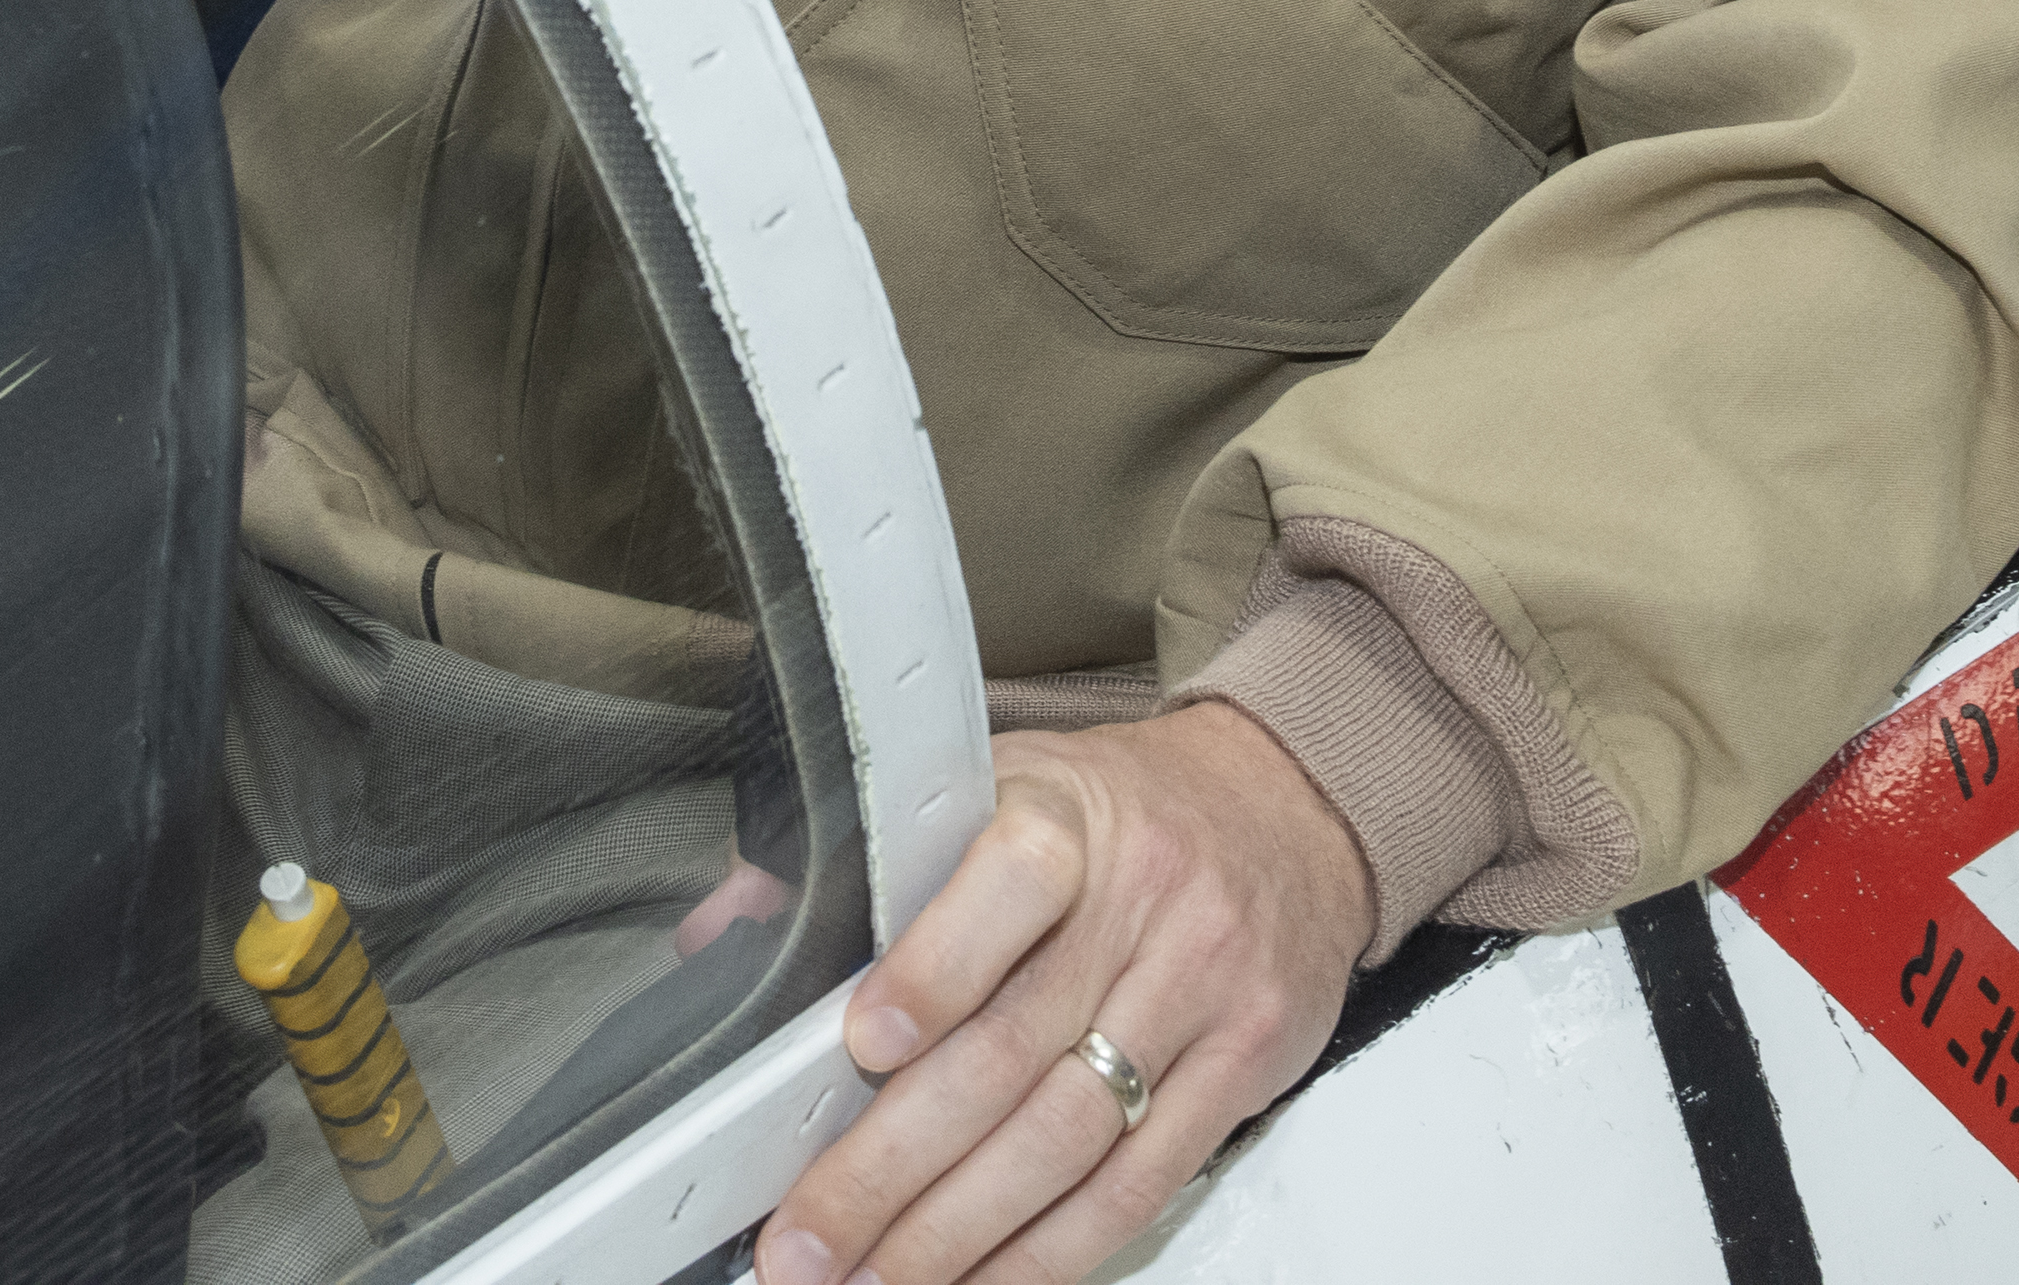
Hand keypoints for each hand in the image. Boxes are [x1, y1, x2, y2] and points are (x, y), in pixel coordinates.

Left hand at [754, 702, 1374, 1284]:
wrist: (1292, 809)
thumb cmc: (1120, 810)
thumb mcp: (1000, 783)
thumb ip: (864, 857)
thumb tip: (725, 930)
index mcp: (1070, 814)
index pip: (1012, 881)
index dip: (936, 967)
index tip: (861, 1042)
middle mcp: (1146, 901)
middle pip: (1013, 1053)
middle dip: (893, 1167)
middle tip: (807, 1241)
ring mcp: (1202, 991)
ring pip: (1067, 1140)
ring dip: (955, 1237)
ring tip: (869, 1283)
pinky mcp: (1244, 1068)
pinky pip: (1137, 1186)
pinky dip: (1048, 1254)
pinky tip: (978, 1281)